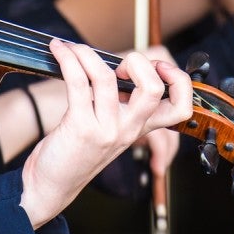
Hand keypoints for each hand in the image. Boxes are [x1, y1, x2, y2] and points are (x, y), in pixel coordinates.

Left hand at [20, 39, 191, 227]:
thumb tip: (118, 65)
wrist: (52, 184)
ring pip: (107, 78)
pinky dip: (67, 60)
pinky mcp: (80, 128)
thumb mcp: (110, 129)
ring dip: (87, 54)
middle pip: (153, 89)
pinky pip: (78, 82)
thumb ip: (122, 103)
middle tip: (117, 65)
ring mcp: (106, 129)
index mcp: (140, 127)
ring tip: (72, 49)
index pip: (181, 107)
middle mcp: (129, 129)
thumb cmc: (77, 150)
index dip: (179, 80)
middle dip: (138, 62)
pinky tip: (58, 51)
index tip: (158, 66)